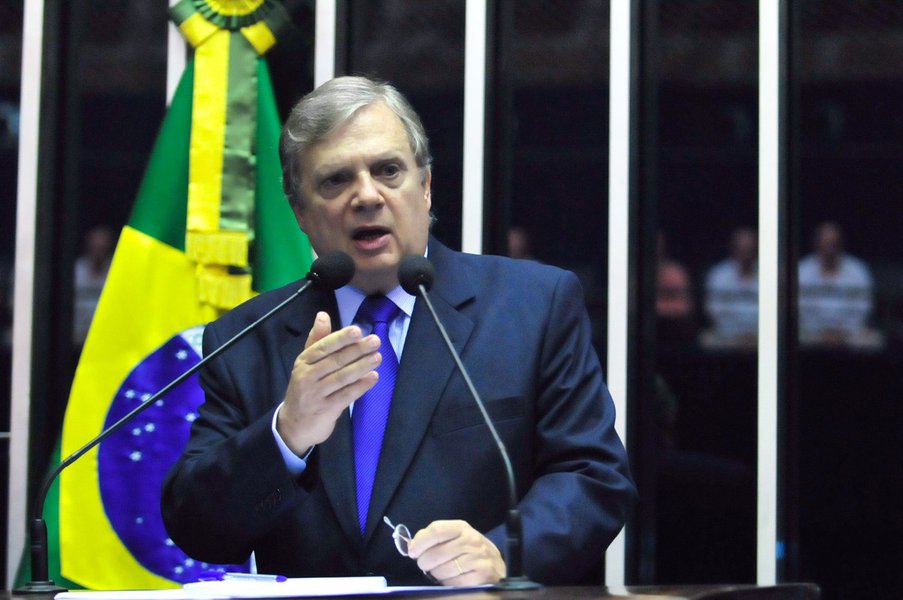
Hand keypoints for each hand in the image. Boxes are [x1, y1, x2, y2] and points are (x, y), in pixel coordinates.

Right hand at [277, 311, 381, 453]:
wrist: (293, 426)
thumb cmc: (304, 389)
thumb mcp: (306, 364)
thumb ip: (317, 340)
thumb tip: (323, 315)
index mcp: (303, 362)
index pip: (323, 347)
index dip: (341, 338)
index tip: (358, 331)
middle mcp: (307, 377)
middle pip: (335, 361)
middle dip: (357, 350)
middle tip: (375, 341)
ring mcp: (316, 394)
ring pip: (342, 377)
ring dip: (362, 366)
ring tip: (377, 357)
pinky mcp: (326, 410)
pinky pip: (346, 395)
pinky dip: (361, 386)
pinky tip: (373, 377)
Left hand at [407, 520, 505, 585]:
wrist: (496, 564)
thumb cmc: (469, 550)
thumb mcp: (455, 537)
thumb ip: (434, 538)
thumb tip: (411, 546)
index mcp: (462, 527)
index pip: (436, 530)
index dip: (420, 542)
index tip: (412, 552)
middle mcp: (471, 540)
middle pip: (436, 553)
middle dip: (425, 563)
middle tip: (427, 565)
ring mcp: (478, 558)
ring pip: (442, 570)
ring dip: (437, 574)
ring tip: (443, 571)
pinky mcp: (482, 575)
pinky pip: (453, 583)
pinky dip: (448, 583)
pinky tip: (453, 579)